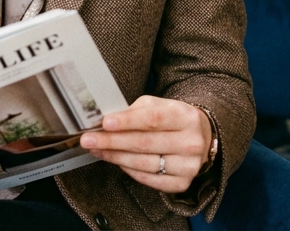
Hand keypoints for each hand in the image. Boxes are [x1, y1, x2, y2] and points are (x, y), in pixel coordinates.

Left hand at [79, 95, 212, 193]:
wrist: (201, 137)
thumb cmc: (173, 119)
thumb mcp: (159, 105)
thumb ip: (136, 111)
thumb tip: (106, 121)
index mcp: (185, 117)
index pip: (152, 119)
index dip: (127, 121)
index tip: (104, 123)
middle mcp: (191, 142)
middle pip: (144, 143)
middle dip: (112, 142)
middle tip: (88, 140)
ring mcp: (188, 166)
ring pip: (144, 163)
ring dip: (115, 157)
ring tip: (97, 150)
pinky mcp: (182, 183)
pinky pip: (149, 179)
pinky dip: (130, 171)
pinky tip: (117, 162)